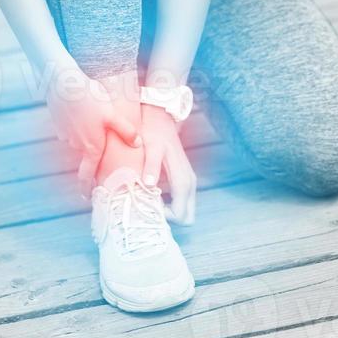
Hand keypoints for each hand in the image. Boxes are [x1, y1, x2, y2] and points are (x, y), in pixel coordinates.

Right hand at [45, 64, 141, 198]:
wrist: (63, 83)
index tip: (87, 196)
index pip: (87, 176)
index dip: (86, 188)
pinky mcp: (59, 124)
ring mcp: (65, 135)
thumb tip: (138, 144)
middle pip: (85, 157)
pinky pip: (69, 129)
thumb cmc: (90, 99)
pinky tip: (81, 112)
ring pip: (77, 141)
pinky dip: (75, 125)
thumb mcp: (112, 115)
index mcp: (91, 147)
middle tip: (98, 149)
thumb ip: (126, 131)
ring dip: (84, 136)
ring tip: (91, 122)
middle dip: (90, 156)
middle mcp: (76, 145)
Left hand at [140, 103, 196, 224]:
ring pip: (186, 210)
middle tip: (150, 211)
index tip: (148, 210)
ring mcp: (188, 180)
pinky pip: (182, 201)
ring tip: (148, 204)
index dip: (165, 219)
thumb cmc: (155, 132)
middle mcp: (189, 182)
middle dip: (171, 220)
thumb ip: (151, 166)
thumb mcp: (151, 147)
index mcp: (183, 178)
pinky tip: (152, 197)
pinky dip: (171, 205)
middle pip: (188, 216)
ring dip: (170, 213)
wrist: (161, 118)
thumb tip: (149, 185)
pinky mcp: (184, 178)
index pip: (181, 213)